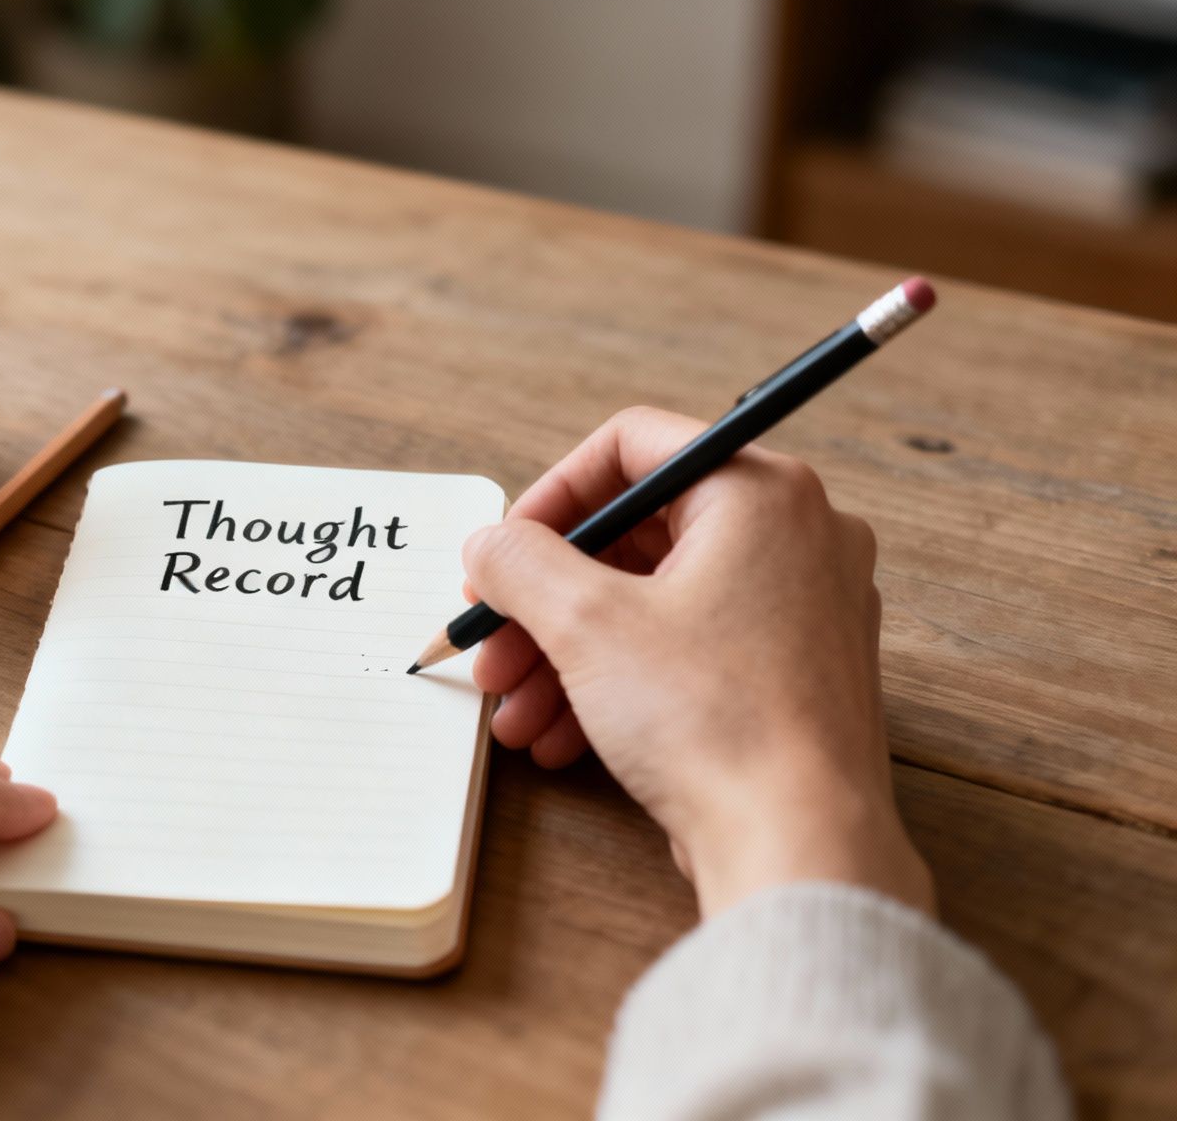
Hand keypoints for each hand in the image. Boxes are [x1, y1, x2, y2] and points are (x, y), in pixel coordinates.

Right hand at [462, 407, 931, 917]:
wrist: (799, 844)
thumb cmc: (715, 720)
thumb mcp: (585, 623)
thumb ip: (520, 563)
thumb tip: (490, 545)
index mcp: (760, 493)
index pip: (632, 446)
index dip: (549, 497)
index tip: (503, 553)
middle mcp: (796, 537)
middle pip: (635, 537)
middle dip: (546, 600)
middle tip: (492, 643)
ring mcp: (801, 609)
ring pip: (654, 603)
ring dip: (567, 652)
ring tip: (513, 711)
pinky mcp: (792, 676)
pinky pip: (687, 653)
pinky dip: (618, 683)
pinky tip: (559, 737)